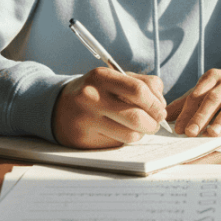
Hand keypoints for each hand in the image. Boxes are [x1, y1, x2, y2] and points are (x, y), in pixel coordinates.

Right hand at [52, 68, 166, 148]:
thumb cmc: (95, 91)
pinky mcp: (84, 140)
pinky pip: (118, 144)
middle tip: (154, 123)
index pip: (140, 90)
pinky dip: (125, 139)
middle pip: (137, 116)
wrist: (58, 107)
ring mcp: (86, 120)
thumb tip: (162, 105)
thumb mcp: (113, 78)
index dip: (156, 103)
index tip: (161, 109)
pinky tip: (119, 132)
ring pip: (130, 135)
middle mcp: (91, 97)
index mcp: (101, 77)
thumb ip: (142, 83)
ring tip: (138, 128)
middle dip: (153, 122)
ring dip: (141, 134)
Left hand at [167, 69, 220, 142]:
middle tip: (191, 132)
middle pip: (212, 98)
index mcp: (212, 78)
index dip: (186, 112)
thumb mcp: (207, 91)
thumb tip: (164, 116)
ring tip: (213, 133)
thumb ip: (187, 103)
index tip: (178, 129)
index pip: (196, 95)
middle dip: (201, 116)